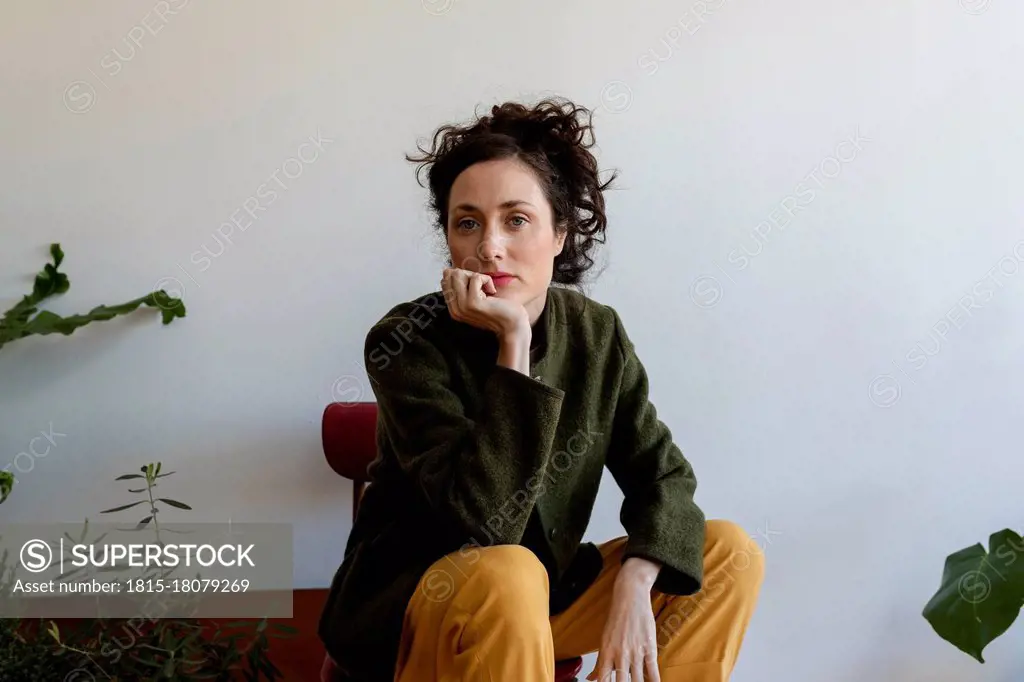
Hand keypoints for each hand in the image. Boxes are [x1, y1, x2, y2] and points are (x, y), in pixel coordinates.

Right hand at [440, 268, 528, 338]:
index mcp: (454, 308)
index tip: (476, 287)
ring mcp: (462, 306)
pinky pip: (476, 278)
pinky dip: (487, 280)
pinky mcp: (473, 302)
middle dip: (468, 274)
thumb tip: (450, 270)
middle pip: (450, 275)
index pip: (445, 280)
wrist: (512, 325)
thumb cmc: (498, 310)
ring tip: (486, 289)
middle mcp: (455, 309)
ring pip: (459, 274)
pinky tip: (492, 292)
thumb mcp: (475, 299)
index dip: (462, 276)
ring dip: (477, 276)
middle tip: (482, 286)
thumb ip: (462, 288)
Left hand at [588, 563, 661, 681]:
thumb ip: (600, 662)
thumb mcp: (604, 639)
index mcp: (606, 651)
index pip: (603, 678)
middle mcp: (619, 653)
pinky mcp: (649, 647)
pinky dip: (653, 681)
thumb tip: (591, 678)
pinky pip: (652, 669)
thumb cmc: (616, 617)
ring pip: (637, 679)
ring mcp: (635, 651)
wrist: (630, 597)